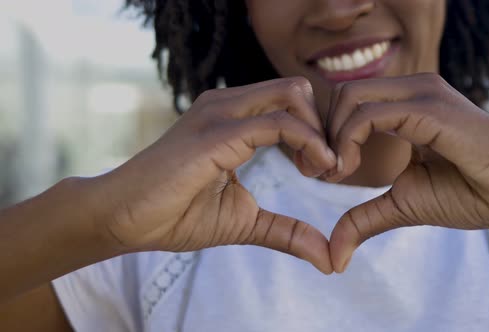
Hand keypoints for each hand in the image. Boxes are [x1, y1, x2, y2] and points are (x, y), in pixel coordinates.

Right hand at [89, 77, 336, 273]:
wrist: (124, 219)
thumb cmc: (175, 215)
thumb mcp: (245, 221)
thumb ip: (286, 230)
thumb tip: (328, 259)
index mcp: (233, 117)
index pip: (293, 102)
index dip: (319, 133)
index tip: (326, 170)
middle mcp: (228, 104)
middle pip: (299, 89)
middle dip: (325, 126)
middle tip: (327, 168)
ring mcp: (221, 113)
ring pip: (294, 95)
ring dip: (319, 133)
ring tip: (318, 171)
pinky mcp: (217, 132)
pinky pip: (279, 123)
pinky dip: (309, 143)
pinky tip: (312, 170)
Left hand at [325, 73, 488, 271]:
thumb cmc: (473, 193)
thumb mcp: (404, 205)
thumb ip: (364, 219)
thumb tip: (334, 258)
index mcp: (406, 105)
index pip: (347, 101)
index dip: (325, 134)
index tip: (324, 172)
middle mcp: (411, 91)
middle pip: (340, 94)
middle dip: (320, 132)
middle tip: (322, 171)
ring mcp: (421, 95)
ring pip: (348, 97)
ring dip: (331, 137)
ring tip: (338, 172)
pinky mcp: (429, 110)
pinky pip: (369, 115)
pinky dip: (348, 141)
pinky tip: (351, 169)